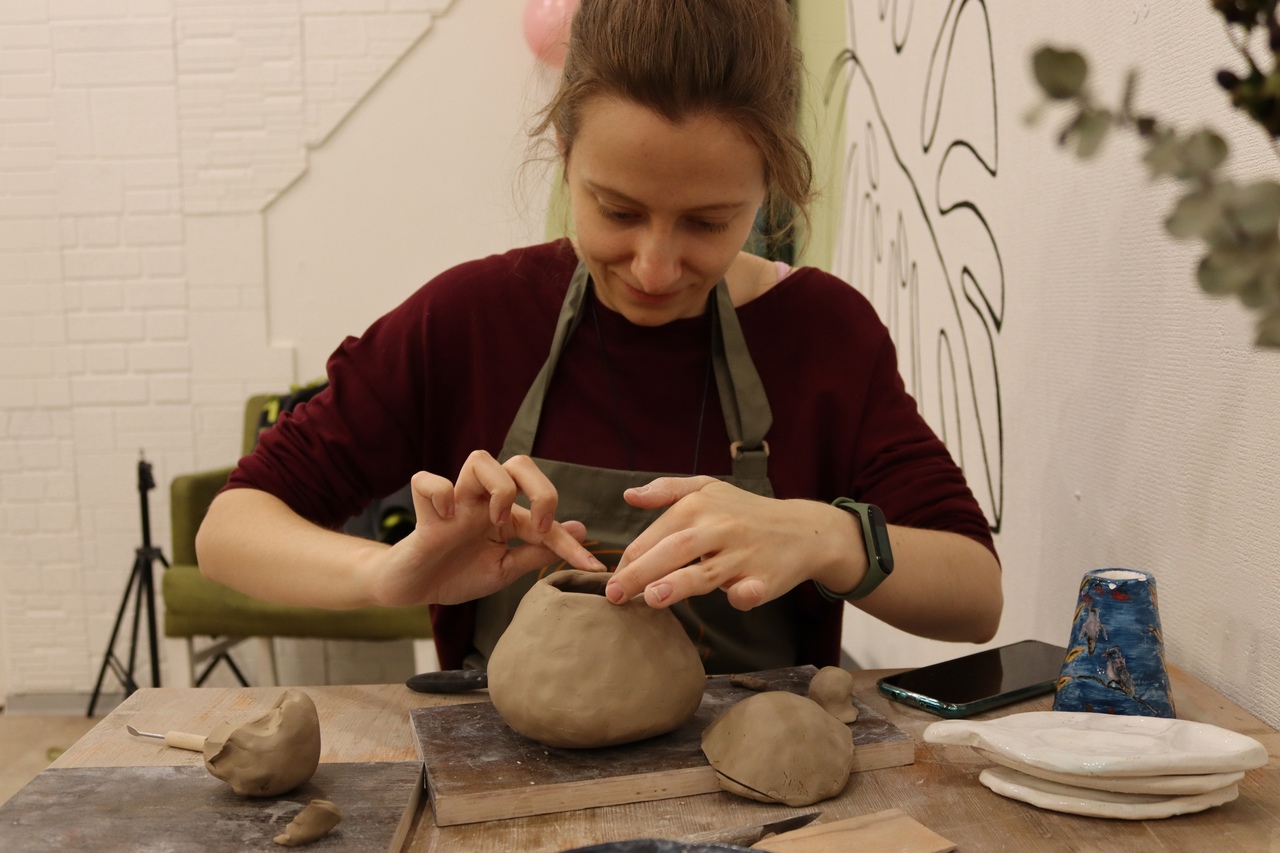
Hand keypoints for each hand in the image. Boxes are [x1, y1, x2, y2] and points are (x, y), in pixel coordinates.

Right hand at [369, 451, 604, 605]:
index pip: (545, 514)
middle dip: (540, 490)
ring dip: (498, 489)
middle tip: (536, 529)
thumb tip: (580, 530)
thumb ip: (539, 550)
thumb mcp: (505, 569)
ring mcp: (456, 500)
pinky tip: (445, 520)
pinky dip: (439, 495)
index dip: (569, 540)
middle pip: (520, 462)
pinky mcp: (424, 508)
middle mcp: (484, 500)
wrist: (415, 588)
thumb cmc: (459, 574)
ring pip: (480, 459)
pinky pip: (428, 481)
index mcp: (506, 514)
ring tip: (494, 522)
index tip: (590, 565)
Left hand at [605, 477, 860, 610]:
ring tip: (652, 597)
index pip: (657, 534)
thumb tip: (629, 495)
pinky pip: (752, 589)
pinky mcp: (766, 578)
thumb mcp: (709, 488)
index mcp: (700, 506)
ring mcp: (744, 554)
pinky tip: (735, 597)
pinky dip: (745, 593)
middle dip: (642, 572)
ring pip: (707, 571)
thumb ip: (667, 489)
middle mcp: (720, 527)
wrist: (803, 529)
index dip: (631, 558)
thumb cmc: (746, 512)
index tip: (612, 579)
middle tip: (614, 595)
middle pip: (676, 549)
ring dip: (679, 584)